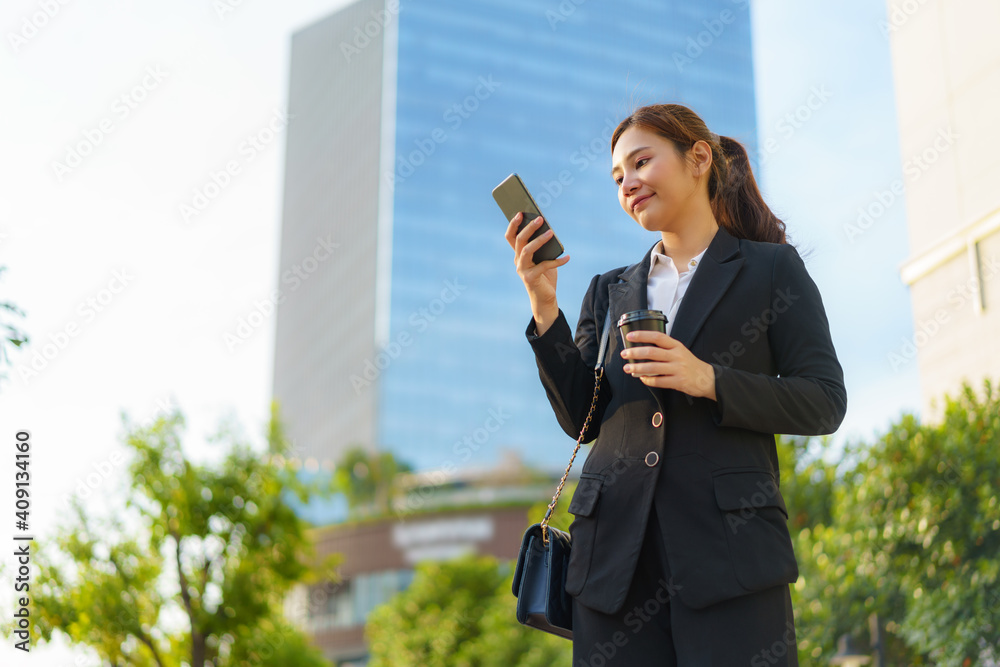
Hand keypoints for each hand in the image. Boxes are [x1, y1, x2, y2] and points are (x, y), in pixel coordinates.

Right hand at [504, 212, 569, 333]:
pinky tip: (567, 257)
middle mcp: (518, 261)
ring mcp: (522, 270)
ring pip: (527, 250)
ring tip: (551, 232)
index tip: (520, 212)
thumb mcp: (544, 259)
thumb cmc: (545, 276)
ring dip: (539, 240)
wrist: (545, 299)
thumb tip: (549, 231)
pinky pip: (544, 266)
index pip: (510, 236)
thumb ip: (544, 247)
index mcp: (519, 254)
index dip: (513, 224)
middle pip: (519, 240)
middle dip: (528, 228)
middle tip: (540, 219)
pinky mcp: (531, 278)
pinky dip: (557, 261)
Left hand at [620, 330, 716, 399]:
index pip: (658, 337)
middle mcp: (677, 356)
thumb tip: (641, 349)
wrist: (707, 378)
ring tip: (627, 368)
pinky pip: (659, 381)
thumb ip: (664, 349)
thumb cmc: (689, 364)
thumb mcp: (679, 351)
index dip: (643, 335)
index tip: (630, 336)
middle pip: (653, 352)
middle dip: (636, 353)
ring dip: (638, 368)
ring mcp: (678, 369)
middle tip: (624, 354)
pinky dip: (648, 380)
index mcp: (676, 346)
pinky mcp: (678, 382)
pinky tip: (642, 379)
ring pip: (653, 368)